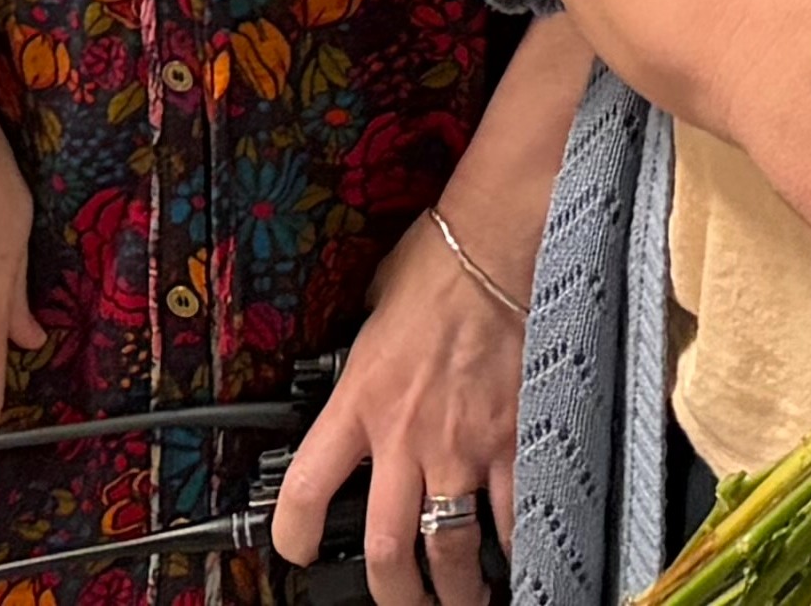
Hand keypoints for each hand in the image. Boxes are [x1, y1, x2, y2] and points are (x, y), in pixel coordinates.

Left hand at [269, 204, 518, 605]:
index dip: (294, 535)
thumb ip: (367, 351)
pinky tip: (516, 560)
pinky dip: (514, 546)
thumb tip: (364, 357)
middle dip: (394, 594)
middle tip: (402, 602)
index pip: (305, 489)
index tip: (300, 551)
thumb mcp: (376, 305)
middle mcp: (406, 434)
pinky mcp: (513, 438)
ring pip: (449, 549)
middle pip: (386, 550)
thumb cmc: (439, 259)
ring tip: (462, 599)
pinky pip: (512, 515)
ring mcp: (462, 443)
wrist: (498, 239)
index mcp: (361, 399)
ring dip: (455, 589)